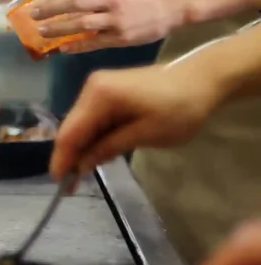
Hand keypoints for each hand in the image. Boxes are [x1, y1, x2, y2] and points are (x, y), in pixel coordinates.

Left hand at [28, 0, 179, 53]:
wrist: (172, 6)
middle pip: (74, 2)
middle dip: (50, 8)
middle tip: (33, 14)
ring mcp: (115, 19)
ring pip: (81, 23)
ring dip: (58, 28)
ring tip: (41, 32)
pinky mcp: (120, 37)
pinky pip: (93, 42)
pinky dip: (76, 45)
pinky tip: (62, 48)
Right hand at [50, 64, 219, 178]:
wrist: (205, 78)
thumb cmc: (180, 107)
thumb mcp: (146, 134)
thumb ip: (109, 148)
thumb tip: (81, 166)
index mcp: (99, 96)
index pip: (70, 133)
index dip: (62, 160)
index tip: (59, 184)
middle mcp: (91, 88)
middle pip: (71, 129)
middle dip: (71, 156)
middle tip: (72, 185)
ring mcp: (98, 87)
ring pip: (80, 125)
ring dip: (82, 148)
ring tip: (86, 173)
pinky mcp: (107, 91)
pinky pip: (92, 119)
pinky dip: (93, 137)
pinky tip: (99, 153)